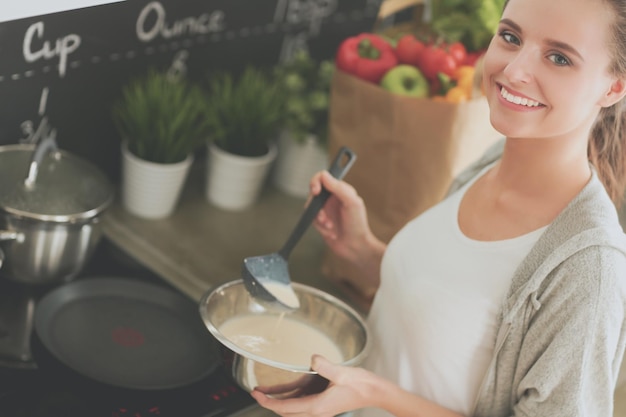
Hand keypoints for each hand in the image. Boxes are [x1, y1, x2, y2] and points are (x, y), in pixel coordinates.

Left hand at [251, 355, 375, 416]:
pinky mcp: (323, 404)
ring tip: (265, 391)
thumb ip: (325, 366)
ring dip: (278, 402)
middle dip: (269, 404)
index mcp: (317, 406)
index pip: (286, 407)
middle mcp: (316, 411)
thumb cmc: (360, 384)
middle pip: (286, 412)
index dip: (269, 402)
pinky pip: (301, 404)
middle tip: (256, 393)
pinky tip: (284, 390)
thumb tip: (312, 359)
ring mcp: (320, 409)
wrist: (374, 392)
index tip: (256, 396)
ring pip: (292, 410)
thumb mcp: (341, 373)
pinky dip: (290, 399)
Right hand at [309, 171, 378, 263]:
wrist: (355, 247)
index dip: (316, 182)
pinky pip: (312, 219)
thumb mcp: (351, 203)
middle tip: (321, 214)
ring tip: (329, 225)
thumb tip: (324, 175)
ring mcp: (326, 209)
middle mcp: (333, 198)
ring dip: (319, 218)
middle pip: (314, 192)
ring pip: (311, 207)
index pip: (323, 177)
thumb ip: (338, 188)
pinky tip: (330, 231)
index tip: (316, 191)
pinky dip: (320, 226)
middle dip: (316, 204)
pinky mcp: (321, 221)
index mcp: (341, 190)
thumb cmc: (357, 225)